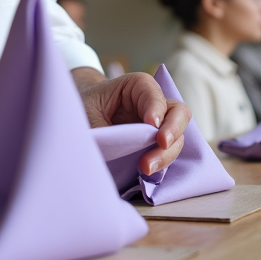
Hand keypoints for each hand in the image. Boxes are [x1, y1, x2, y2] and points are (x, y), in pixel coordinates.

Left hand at [75, 70, 190, 175]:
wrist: (82, 115)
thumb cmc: (85, 106)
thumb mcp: (88, 113)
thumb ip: (104, 130)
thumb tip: (112, 150)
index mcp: (138, 87)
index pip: (155, 95)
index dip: (156, 109)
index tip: (151, 125)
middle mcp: (155, 104)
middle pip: (178, 114)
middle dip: (172, 131)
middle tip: (161, 144)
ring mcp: (159, 125)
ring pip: (177, 138)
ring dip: (165, 154)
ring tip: (145, 167)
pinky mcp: (156, 144)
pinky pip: (168, 153)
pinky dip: (162, 163)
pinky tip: (147, 172)